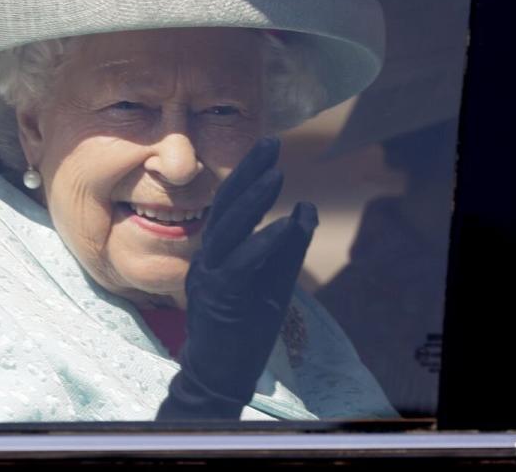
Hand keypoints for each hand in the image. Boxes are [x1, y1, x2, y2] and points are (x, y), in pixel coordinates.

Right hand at [156, 137, 317, 419]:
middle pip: (223, 205)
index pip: (228, 203)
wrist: (219, 372)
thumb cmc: (243, 326)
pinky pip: (240, 265)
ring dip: (252, 201)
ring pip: (226, 230)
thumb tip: (308, 208)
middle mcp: (207, 257)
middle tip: (270, 142)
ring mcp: (210, 276)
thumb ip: (287, 245)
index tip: (268, 147)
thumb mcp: (271, 278)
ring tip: (277, 174)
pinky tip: (286, 224)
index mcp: (215, 251)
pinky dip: (264, 243)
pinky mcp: (220, 297)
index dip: (247, 173)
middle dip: (247, 172)